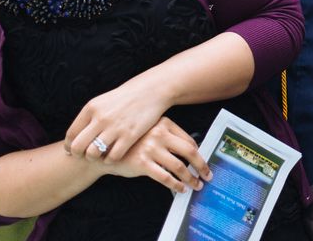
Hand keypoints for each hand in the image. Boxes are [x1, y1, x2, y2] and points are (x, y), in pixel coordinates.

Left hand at [64, 75, 168, 162]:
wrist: (150, 91)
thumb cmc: (125, 98)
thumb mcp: (103, 102)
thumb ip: (89, 118)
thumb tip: (74, 138)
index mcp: (91, 108)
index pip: (71, 134)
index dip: (69, 147)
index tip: (73, 151)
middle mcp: (100, 118)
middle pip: (78, 147)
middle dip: (78, 155)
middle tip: (85, 156)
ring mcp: (115, 127)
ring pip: (93, 154)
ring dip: (94, 158)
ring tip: (99, 156)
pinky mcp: (129, 136)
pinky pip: (112, 157)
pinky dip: (110, 160)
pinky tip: (113, 156)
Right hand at [97, 116, 211, 192]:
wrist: (104, 149)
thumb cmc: (131, 142)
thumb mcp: (150, 130)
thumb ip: (168, 136)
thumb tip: (192, 151)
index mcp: (163, 123)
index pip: (188, 140)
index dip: (199, 153)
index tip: (204, 162)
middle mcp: (158, 134)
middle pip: (189, 151)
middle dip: (202, 165)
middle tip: (208, 175)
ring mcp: (150, 148)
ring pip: (179, 167)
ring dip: (191, 178)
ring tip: (196, 185)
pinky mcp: (142, 163)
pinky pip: (165, 177)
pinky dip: (176, 185)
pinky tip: (181, 189)